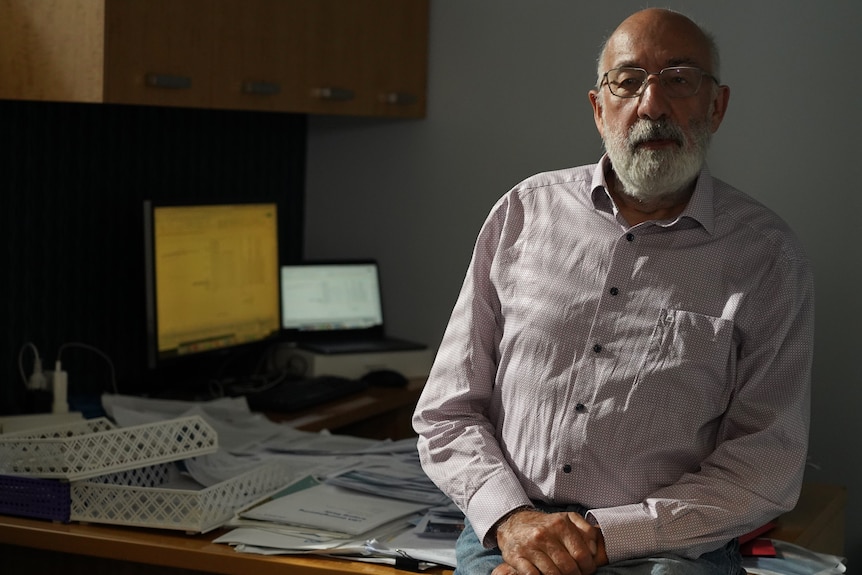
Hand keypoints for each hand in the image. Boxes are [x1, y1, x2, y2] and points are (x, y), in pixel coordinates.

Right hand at [491, 510, 607, 574]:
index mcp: (560, 525)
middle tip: (575, 574)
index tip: (587, 569)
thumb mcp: (567, 519)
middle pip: (568, 567)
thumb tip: (594, 550)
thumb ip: (585, 531)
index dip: (588, 567)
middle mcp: (544, 535)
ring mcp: (529, 547)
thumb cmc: (545, 525)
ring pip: (553, 574)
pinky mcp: (516, 557)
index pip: (582, 554)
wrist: (513, 523)